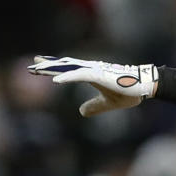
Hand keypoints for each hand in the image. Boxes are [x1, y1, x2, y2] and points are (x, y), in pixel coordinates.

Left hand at [27, 55, 158, 116]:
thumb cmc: (128, 92)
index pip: (68, 70)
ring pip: (67, 68)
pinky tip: (54, 81)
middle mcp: (90, 70)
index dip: (54, 69)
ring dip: (52, 69)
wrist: (143, 87)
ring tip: (37, 70)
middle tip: (32, 63)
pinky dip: (66, 77)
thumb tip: (81, 112)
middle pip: (64, 66)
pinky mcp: (98, 75)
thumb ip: (94, 106)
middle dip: (48, 65)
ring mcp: (93, 71)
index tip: (39, 67)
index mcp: (91, 74)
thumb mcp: (107, 103)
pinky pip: (78, 76)